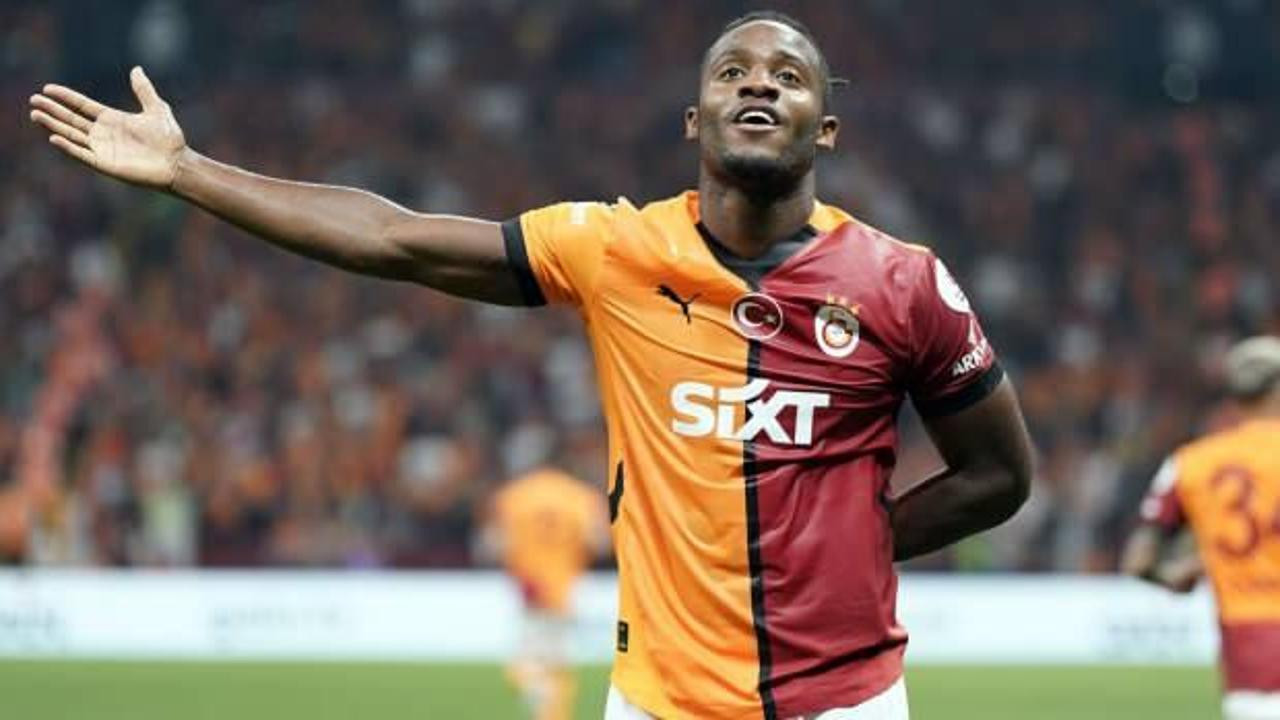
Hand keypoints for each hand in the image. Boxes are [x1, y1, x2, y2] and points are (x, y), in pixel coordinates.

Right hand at [29, 66, 186, 189]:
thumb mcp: (156, 109)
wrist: (177, 164)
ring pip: (71, 135)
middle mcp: (104, 134)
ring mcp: (103, 149)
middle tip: (34, 100)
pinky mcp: (105, 164)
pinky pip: (82, 155)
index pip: (82, 106)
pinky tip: (54, 137)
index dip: (66, 97)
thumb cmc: (169, 139)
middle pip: (71, 119)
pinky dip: (68, 147)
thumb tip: (136, 69)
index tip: (48, 89)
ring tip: (35, 114)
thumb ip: (143, 90)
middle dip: (53, 110)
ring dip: (53, 125)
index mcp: (112, 120)